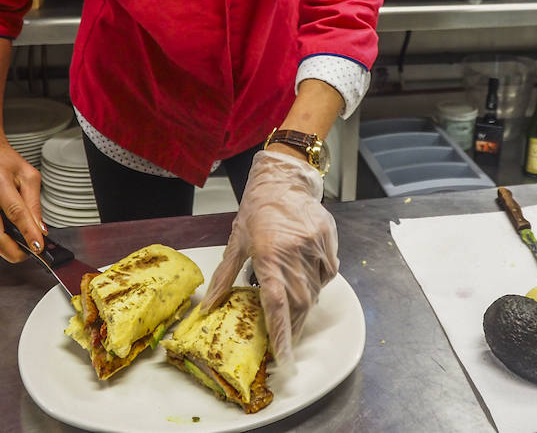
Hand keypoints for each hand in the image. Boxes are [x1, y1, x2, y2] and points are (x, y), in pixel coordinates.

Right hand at [0, 136, 43, 262]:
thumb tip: (40, 232)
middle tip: (26, 253)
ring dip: (1, 243)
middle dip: (12, 251)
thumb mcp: (29, 178)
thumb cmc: (7, 165)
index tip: (37, 247)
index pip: (15, 213)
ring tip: (10, 229)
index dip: (28, 233)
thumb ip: (35, 205)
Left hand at [201, 149, 337, 365]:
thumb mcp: (236, 243)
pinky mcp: (327, 240)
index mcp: (268, 255)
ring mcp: (314, 245)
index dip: (280, 333)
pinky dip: (318, 284)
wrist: (282, 180)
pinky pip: (328, 273)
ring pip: (315, 291)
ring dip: (305, 307)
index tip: (283, 356)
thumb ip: (224, 278)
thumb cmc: (256, 211)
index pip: (276, 303)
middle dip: (293, 328)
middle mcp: (294, 252)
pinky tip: (308, 282)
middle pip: (299, 303)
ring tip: (295, 313)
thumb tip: (208, 307)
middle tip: (286, 343)